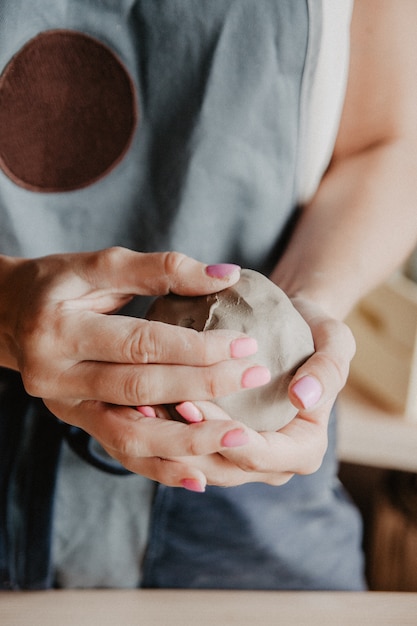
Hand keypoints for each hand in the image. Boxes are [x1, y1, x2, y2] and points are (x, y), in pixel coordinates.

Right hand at [0, 247, 270, 486]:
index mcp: (60, 329)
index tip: (246, 344)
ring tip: (240, 438)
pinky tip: (198, 476)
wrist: (5, 316)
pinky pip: (120, 452)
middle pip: (141, 389)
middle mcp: (57, 377)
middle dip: (204, 386)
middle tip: (254, 377)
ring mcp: (65, 407)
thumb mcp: (99, 265)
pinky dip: (160, 466)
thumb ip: (161, 269)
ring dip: (188, 440)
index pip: (141, 343)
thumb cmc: (56, 284)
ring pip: (130, 435)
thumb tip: (227, 275)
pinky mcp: (76, 423)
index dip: (196, 346)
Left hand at [126, 296, 354, 488]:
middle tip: (152, 405)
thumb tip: (304, 399)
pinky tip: (138, 405)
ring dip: (166, 441)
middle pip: (221, 468)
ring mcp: (242, 461)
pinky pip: (187, 450)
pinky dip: (163, 432)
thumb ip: (328, 370)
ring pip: (197, 466)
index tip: (191, 402)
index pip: (259, 456)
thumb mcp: (336, 342)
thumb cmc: (316, 334)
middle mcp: (271, 466)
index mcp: (302, 450)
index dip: (223, 436)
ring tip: (138, 406)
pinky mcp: (219, 446)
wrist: (294, 331)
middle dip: (184, 442)